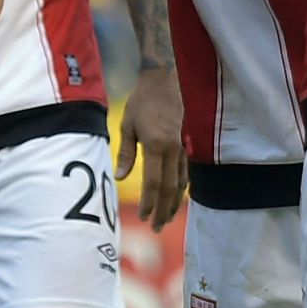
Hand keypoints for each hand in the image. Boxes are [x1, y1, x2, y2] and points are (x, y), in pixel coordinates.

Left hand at [115, 66, 187, 230]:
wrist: (167, 80)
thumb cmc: (143, 100)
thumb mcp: (128, 124)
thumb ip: (125, 153)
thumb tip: (120, 178)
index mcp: (156, 145)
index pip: (154, 183)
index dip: (149, 203)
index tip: (143, 218)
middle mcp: (173, 150)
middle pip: (170, 189)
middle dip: (162, 211)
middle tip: (155, 227)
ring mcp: (182, 148)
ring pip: (181, 184)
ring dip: (173, 204)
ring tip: (165, 219)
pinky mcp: (186, 145)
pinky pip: (185, 173)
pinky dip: (181, 190)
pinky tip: (176, 199)